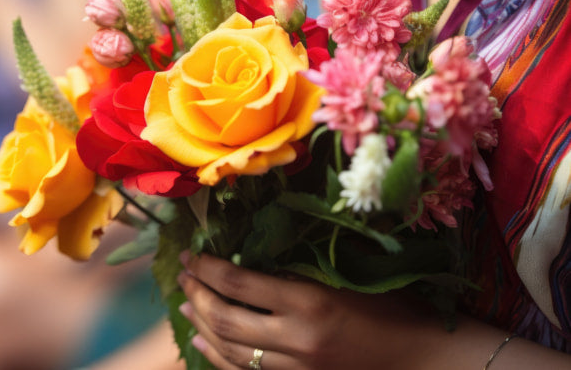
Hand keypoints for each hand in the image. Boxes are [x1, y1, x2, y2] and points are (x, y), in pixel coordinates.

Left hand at [177, 252, 444, 369]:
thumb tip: (249, 249)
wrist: (422, 358)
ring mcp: (297, 368)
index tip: (190, 254)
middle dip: (196, 294)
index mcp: (311, 302)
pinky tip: (202, 343)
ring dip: (200, 325)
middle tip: (183, 276)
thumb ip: (299, 268)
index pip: (239, 282)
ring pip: (228, 350)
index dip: (206, 267)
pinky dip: (217, 357)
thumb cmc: (392, 307)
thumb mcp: (345, 278)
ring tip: (185, 305)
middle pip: (224, 318)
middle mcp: (298, 339)